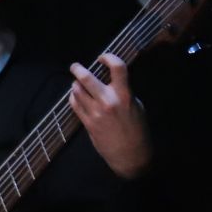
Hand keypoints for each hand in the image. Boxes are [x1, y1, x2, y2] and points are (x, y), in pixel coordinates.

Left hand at [71, 52, 149, 177]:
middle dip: (78, 69)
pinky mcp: (87, 123)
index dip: (108, 57)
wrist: (130, 154)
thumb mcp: (137, 106)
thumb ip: (124, 92)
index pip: (117, 67)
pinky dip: (73, 97)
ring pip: (77, 91)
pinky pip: (74, 105)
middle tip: (75, 66)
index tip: (102, 57)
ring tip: (77, 83)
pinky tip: (76, 96)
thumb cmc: (137, 129)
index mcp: (125, 95)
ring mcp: (95, 112)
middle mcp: (108, 101)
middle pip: (87, 78)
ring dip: (75, 84)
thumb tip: (111, 80)